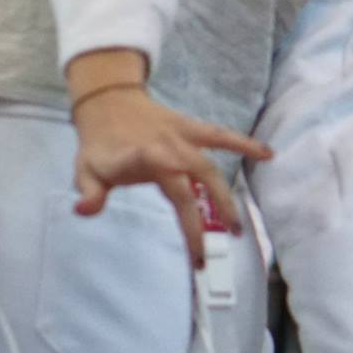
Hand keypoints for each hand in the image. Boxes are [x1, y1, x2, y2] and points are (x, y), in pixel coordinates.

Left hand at [67, 50, 270, 266]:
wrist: (108, 102)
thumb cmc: (100, 144)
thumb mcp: (85, 169)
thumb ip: (89, 192)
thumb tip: (84, 210)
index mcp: (149, 158)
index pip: (176, 193)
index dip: (188, 220)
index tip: (196, 250)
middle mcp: (172, 148)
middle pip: (199, 182)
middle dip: (210, 216)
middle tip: (213, 251)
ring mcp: (185, 138)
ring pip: (212, 166)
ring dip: (227, 196)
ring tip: (237, 227)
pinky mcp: (193, 129)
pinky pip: (222, 136)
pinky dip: (245, 143)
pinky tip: (269, 154)